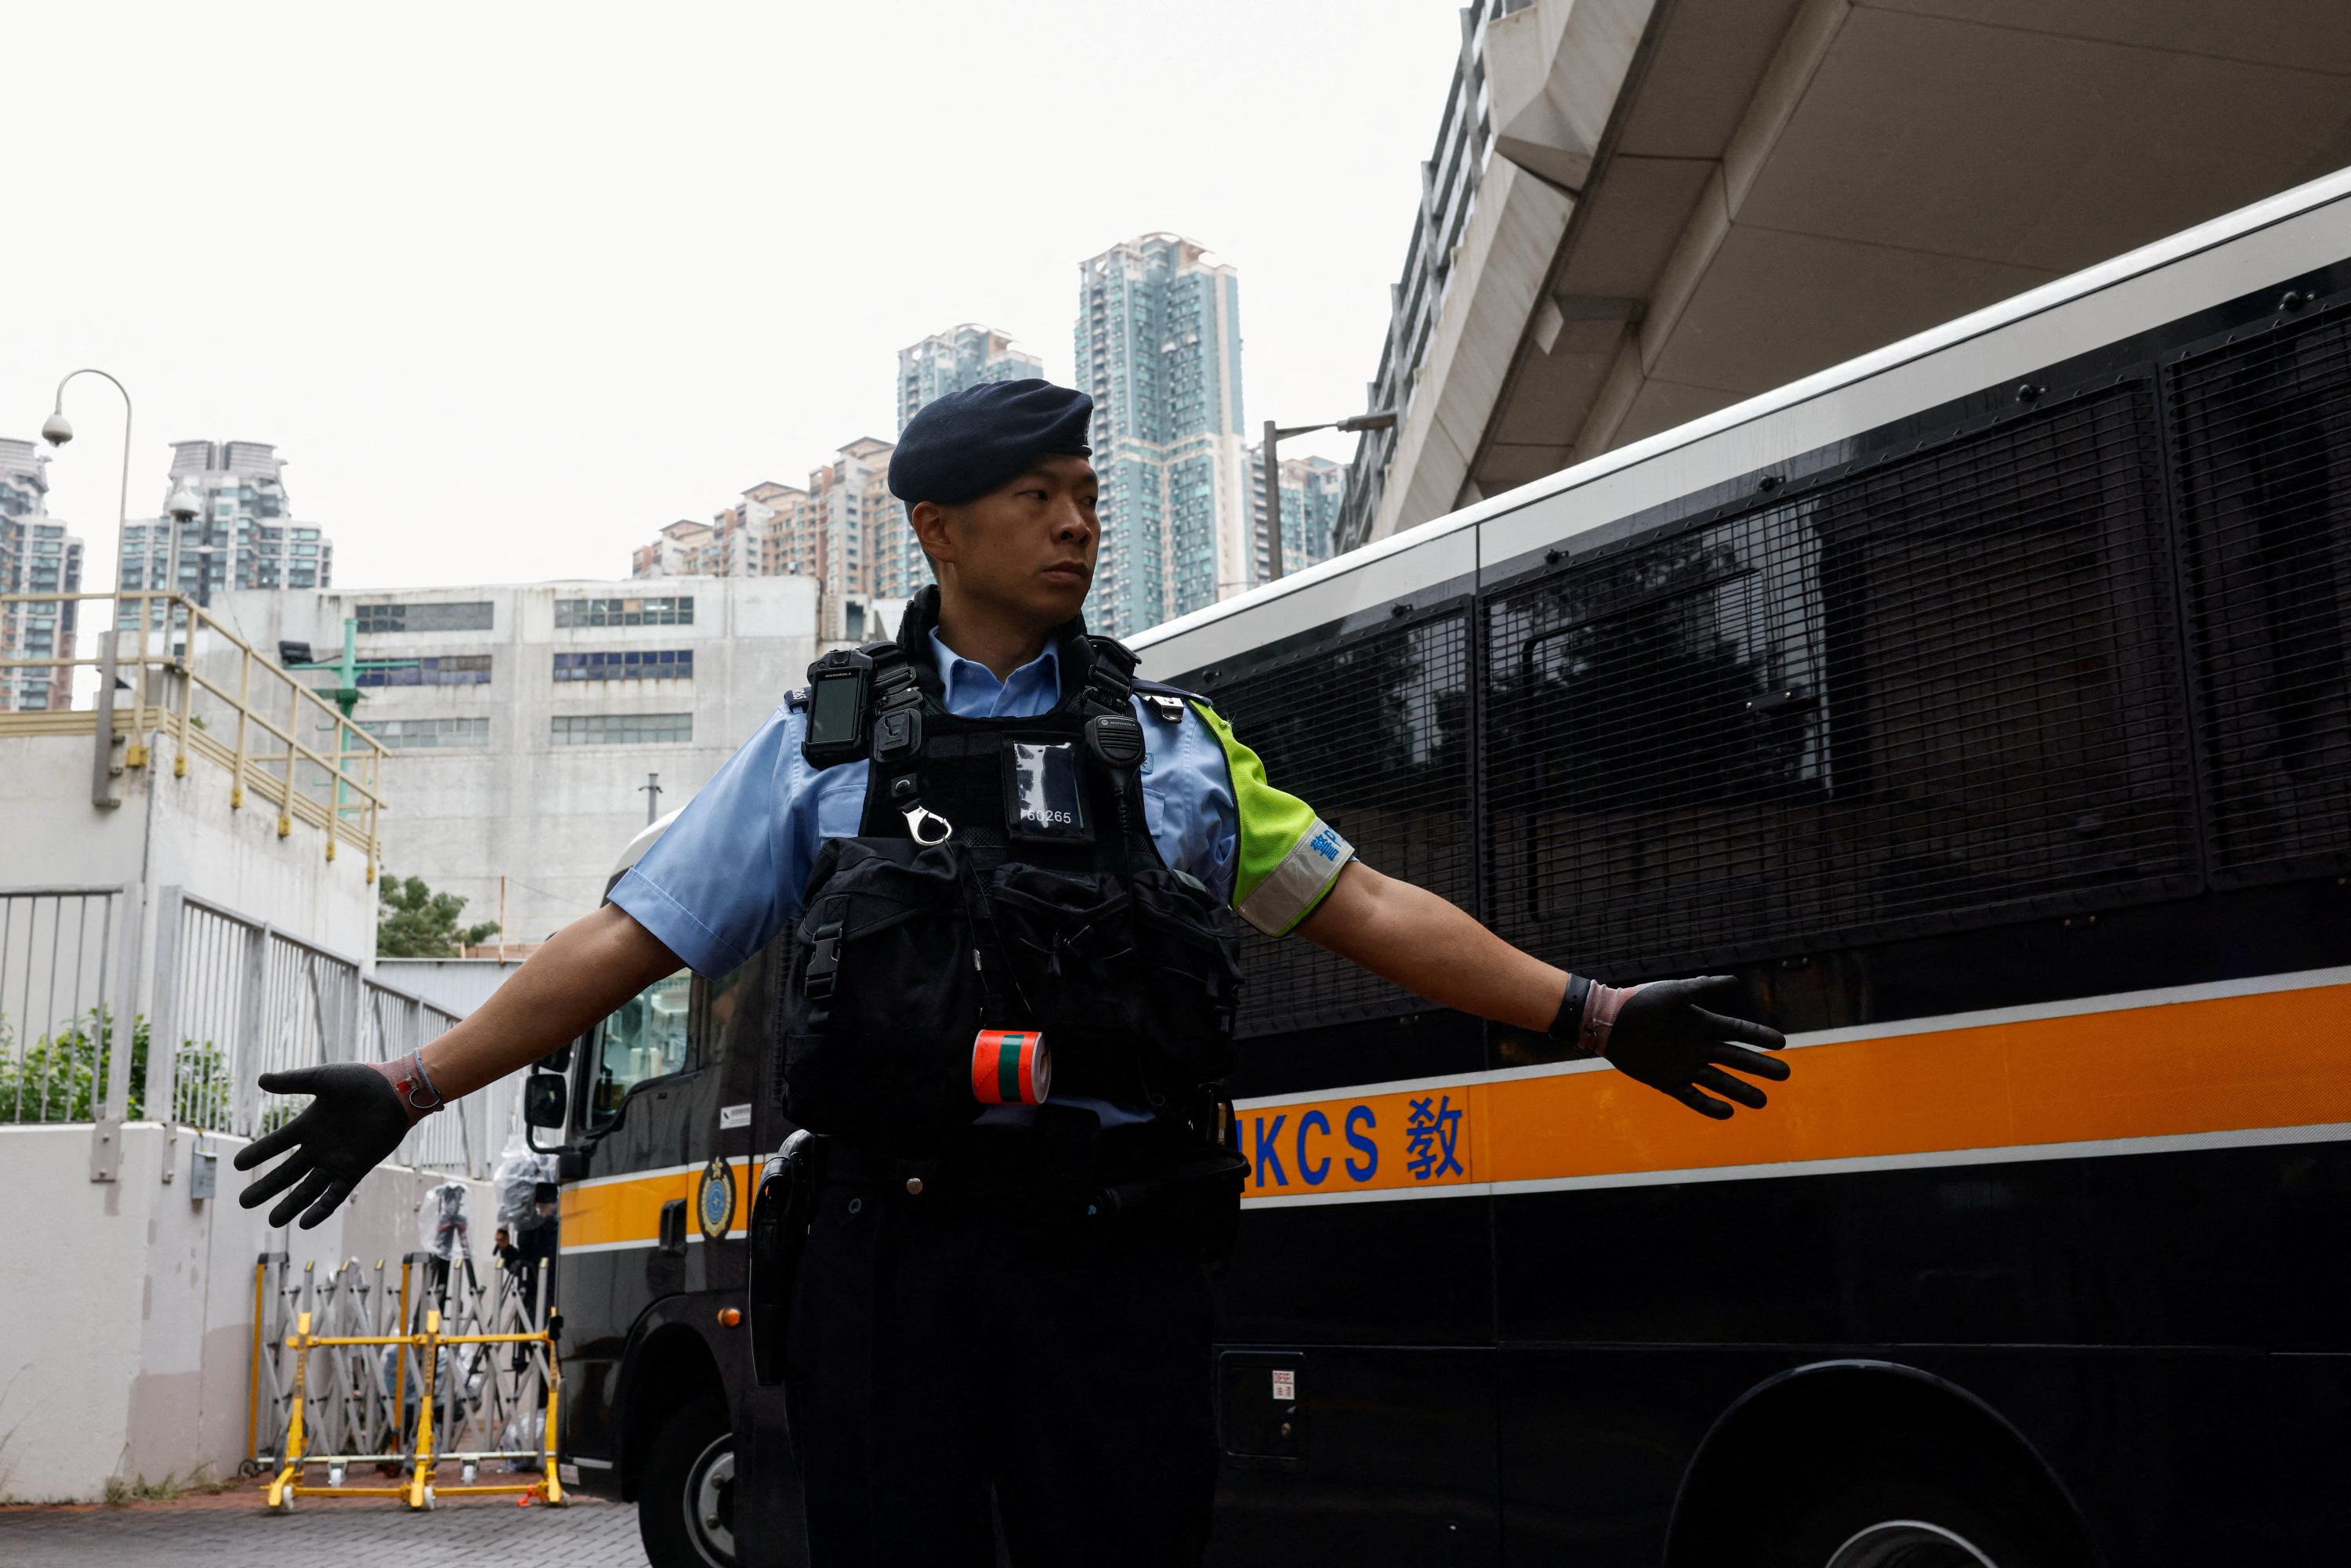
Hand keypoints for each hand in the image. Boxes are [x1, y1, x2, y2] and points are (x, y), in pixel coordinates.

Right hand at [232, 1062, 416, 1227]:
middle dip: (266, 1188)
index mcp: (308, 1125)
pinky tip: (305, 1223)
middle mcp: (319, 1147)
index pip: (276, 1144)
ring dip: (290, 1205)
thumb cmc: (362, 1081)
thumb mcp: (322, 1079)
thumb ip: (293, 1081)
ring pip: (307, 1189)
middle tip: (243, 1203)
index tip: (237, 1164)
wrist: (397, 1091)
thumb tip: (260, 1080)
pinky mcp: (355, 1170)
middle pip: (286, 1173)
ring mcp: (336, 1161)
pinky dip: (321, 1209)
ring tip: (272, 1221)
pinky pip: (335, 1195)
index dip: (257, 1153)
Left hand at [1603, 976, 1789, 1118]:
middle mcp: (1699, 1046)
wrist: (1610, 1021)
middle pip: (1736, 1058)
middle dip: (1760, 1067)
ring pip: (1720, 1081)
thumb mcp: (1675, 992)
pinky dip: (1709, 1105)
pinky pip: (1693, 1096)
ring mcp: (1685, 1065)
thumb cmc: (1642, 1002)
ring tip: (1763, 1102)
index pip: (1738, 1031)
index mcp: (1703, 1023)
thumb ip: (1704, 987)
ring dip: (1741, 1091)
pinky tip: (1728, 1113)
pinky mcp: (1668, 1081)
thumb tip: (1736, 981)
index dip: (1759, 1036)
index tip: (1781, 1043)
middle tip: (1785, 1074)